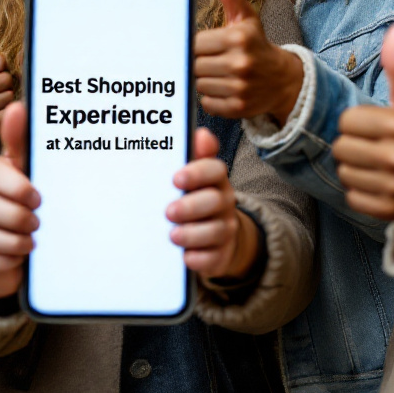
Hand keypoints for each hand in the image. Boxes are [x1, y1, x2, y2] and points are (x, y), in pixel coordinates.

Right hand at [0, 102, 39, 298]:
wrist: (17, 239)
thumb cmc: (24, 197)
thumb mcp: (27, 168)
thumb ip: (20, 140)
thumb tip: (16, 107)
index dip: (17, 188)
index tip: (37, 197)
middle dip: (18, 218)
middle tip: (36, 221)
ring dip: (16, 242)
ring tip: (30, 239)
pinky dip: (8, 260)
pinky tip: (18, 254)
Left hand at [166, 127, 259, 281]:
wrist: (215, 236)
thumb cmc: (194, 197)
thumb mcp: (193, 176)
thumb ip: (195, 154)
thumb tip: (201, 133)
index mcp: (216, 179)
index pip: (215, 170)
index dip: (198, 173)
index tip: (176, 178)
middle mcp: (224, 203)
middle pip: (215, 201)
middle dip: (191, 206)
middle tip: (168, 211)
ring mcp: (224, 229)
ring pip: (215, 231)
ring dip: (193, 234)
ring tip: (172, 235)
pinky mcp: (221, 255)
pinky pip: (214, 259)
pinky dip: (199, 259)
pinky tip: (185, 257)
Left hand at [195, 0, 303, 121]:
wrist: (283, 80)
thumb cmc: (256, 43)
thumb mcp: (244, 16)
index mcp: (238, 37)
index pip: (195, 43)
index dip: (198, 45)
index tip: (209, 45)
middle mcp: (240, 63)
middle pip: (194, 65)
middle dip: (200, 62)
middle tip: (214, 60)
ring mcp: (240, 88)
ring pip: (198, 84)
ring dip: (204, 80)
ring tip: (220, 74)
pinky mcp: (238, 108)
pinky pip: (206, 103)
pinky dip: (211, 98)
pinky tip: (224, 88)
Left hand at [333, 24, 393, 237]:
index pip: (345, 121)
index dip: (356, 122)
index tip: (375, 126)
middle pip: (340, 147)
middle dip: (353, 145)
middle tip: (375, 146)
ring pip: (344, 172)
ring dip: (355, 168)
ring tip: (377, 164)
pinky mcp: (391, 210)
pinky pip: (352, 196)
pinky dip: (360, 191)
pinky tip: (379, 182)